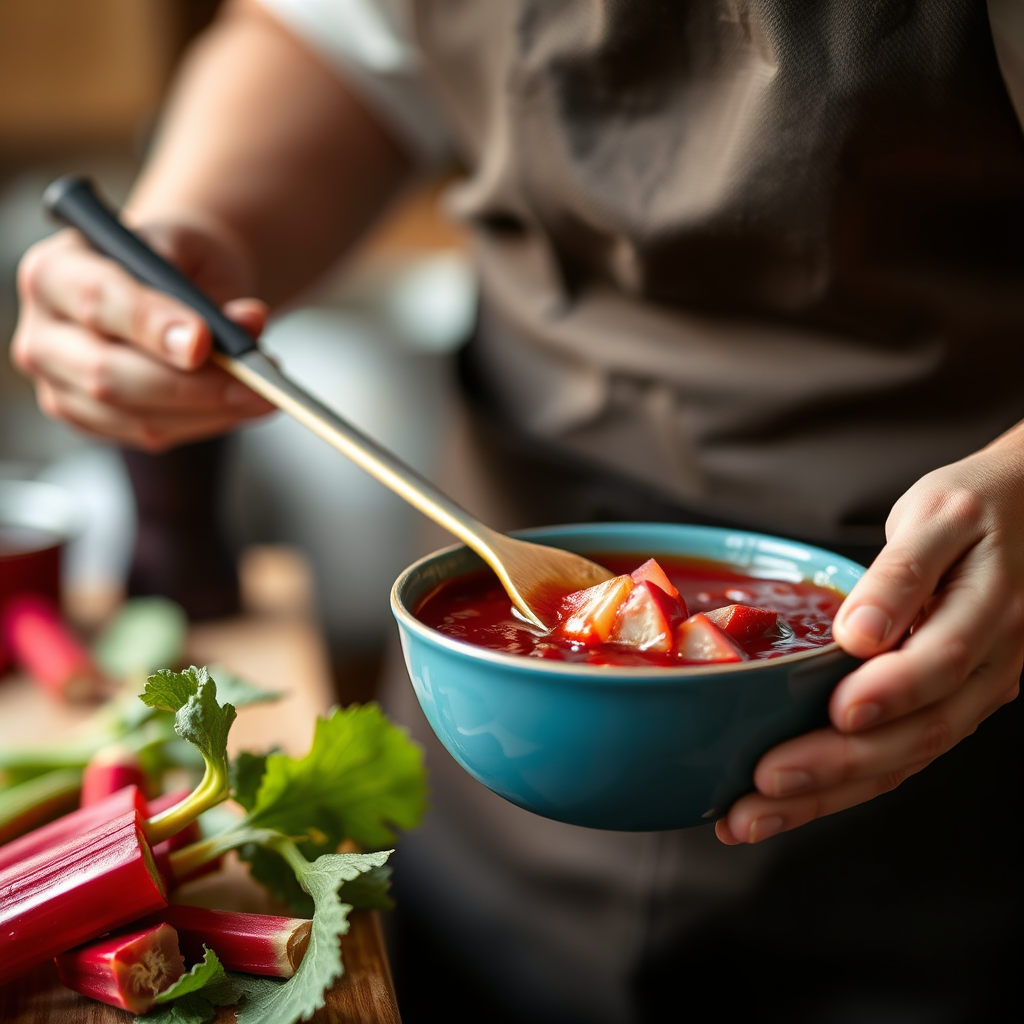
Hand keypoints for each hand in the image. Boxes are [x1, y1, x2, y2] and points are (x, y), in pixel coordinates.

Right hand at [11, 221, 275, 451]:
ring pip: (136, 416)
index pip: (98, 301)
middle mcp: (44, 332)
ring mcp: (60, 385)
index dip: (152, 325)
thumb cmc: (176, 262)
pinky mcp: (88, 421)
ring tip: (261, 393)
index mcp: (55, 271)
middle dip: (192, 385)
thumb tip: (248, 323)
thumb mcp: (195, 252)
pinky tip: (235, 405)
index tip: (204, 342)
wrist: (173, 283)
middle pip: (108, 374)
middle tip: (254, 383)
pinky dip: (204, 424)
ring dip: (210, 411)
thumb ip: (213, 287)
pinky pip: (151, 435)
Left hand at [716, 427, 1023, 844]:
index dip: (892, 691)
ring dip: (827, 795)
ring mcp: (971, 695)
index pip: (941, 663)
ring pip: (904, 759)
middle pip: (918, 732)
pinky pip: (899, 756)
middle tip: (761, 788)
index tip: (839, 712)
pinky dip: (841, 785)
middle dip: (838, 767)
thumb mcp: (936, 516)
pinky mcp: (946, 708)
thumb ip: (902, 574)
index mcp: (988, 611)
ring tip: (749, 819)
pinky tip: (783, 803)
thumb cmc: (971, 510)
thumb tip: (859, 635)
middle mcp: (989, 666)